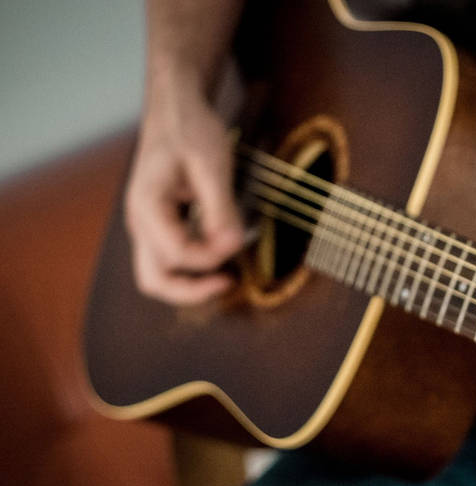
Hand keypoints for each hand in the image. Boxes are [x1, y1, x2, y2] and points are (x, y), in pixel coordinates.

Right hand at [125, 85, 243, 304]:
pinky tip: (220, 253)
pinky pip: (170, 258)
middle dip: (192, 290)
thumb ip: (220, 207)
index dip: (213, 256)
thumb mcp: (212, 164)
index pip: (178, 255)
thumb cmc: (190, 130)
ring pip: (159, 274)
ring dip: (192, 282)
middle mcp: (140, 222)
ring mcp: (147, 226)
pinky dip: (193, 266)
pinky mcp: (160, 224)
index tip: (239, 240)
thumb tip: (233, 245)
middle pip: (154, 280)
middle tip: (230, 282)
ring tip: (227, 274)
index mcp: (147, 207)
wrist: (175, 109)